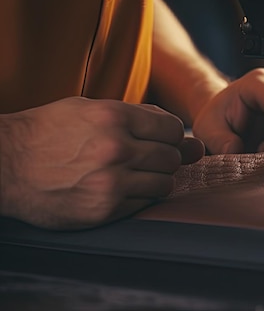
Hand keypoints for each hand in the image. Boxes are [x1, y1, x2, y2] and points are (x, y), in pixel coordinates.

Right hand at [0, 97, 203, 229]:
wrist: (6, 166)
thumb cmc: (49, 133)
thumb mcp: (90, 109)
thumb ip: (142, 118)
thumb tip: (191, 140)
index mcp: (114, 117)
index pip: (173, 129)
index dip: (170, 136)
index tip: (159, 140)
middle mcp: (117, 149)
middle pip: (172, 157)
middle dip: (164, 158)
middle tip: (143, 159)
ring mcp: (112, 182)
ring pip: (164, 184)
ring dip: (154, 180)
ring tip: (130, 174)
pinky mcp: (105, 209)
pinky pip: (144, 204)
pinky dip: (137, 198)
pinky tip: (117, 189)